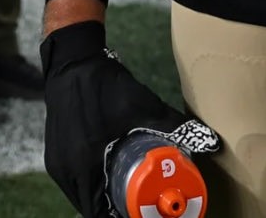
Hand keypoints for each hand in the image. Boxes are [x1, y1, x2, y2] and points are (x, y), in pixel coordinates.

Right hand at [41, 21, 219, 217]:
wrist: (73, 63)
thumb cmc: (107, 85)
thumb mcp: (143, 106)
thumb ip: (175, 126)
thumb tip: (210, 142)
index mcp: (85, 164)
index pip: (100, 212)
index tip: (142, 214)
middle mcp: (67, 171)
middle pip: (91, 208)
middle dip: (114, 212)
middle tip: (140, 206)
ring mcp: (58, 166)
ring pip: (82, 198)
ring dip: (103, 200)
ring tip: (128, 195)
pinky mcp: (55, 159)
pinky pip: (75, 185)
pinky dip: (92, 188)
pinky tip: (109, 178)